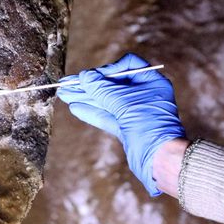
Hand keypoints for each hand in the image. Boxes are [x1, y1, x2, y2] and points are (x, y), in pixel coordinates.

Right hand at [57, 53, 185, 195]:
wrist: (159, 158)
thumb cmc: (149, 125)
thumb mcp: (123, 102)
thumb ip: (102, 88)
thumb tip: (84, 76)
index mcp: (152, 82)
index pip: (127, 65)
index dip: (108, 69)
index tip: (91, 76)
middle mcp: (144, 95)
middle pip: (113, 84)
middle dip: (89, 85)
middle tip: (67, 83)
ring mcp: (135, 112)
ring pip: (106, 101)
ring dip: (85, 97)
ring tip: (64, 94)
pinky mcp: (126, 128)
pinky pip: (106, 116)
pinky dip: (91, 111)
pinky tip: (75, 107)